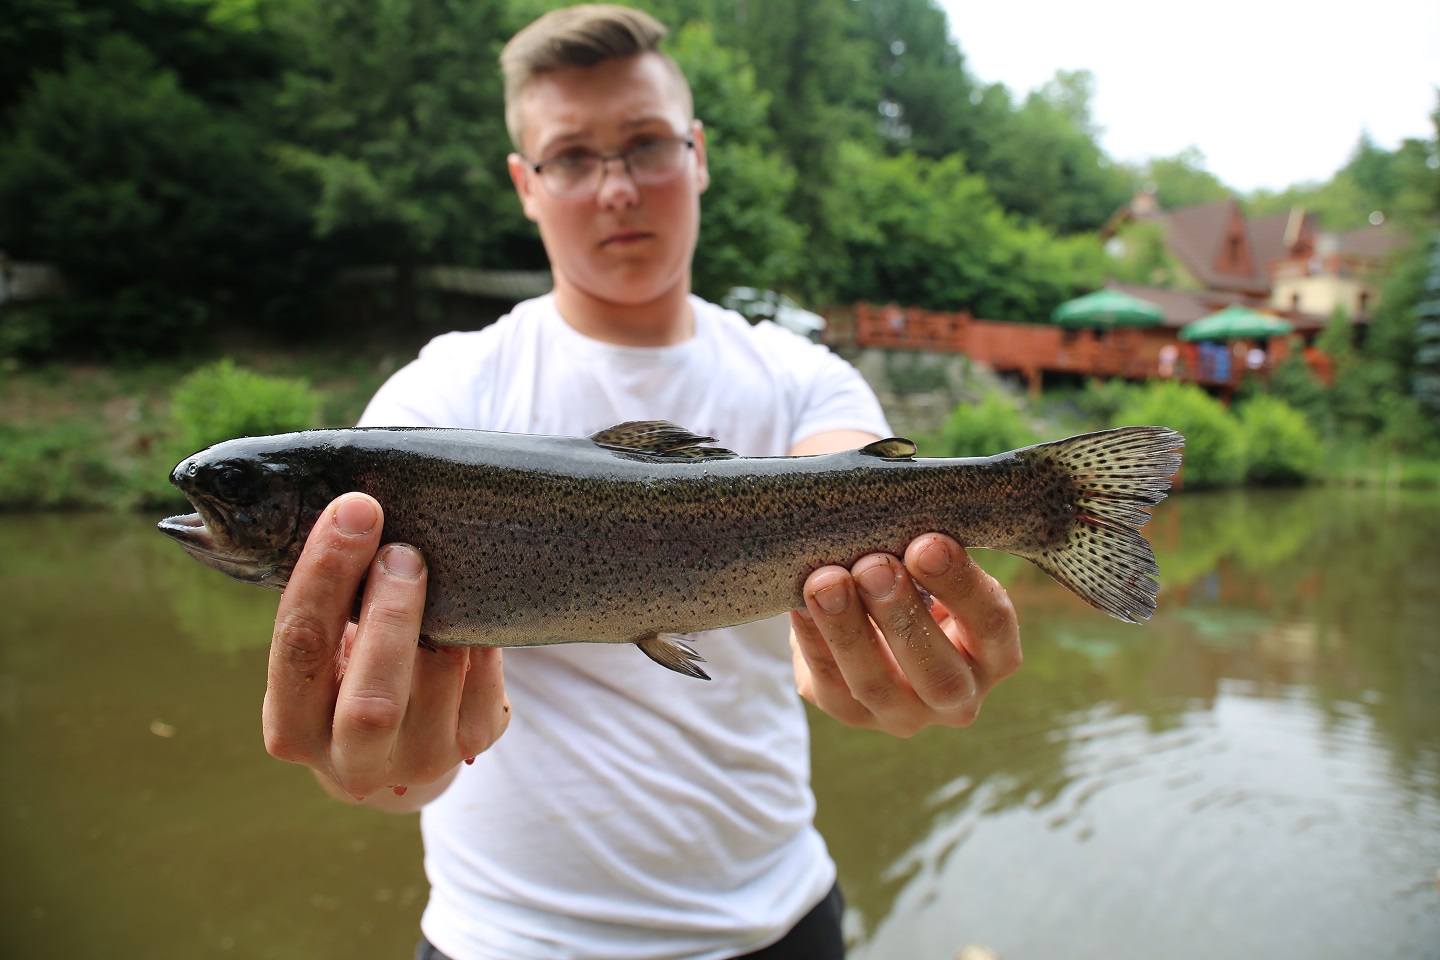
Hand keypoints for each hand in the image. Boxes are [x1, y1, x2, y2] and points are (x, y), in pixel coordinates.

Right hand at [261, 493, 509, 807]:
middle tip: (405, 550)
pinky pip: (486, 677)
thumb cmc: (349, 667)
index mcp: (291, 728)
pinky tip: (471, 606)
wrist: (397, 743)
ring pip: (440, 676)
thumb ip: (331, 599)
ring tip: (438, 569)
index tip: (354, 509)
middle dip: (393, 613)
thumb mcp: (324, 646)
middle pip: (372, 698)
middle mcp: (351, 762)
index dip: (325, 574)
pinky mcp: (472, 745)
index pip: (299, 648)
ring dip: (444, 615)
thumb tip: (359, 505)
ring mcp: (417, 760)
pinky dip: (480, 634)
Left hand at [789, 534, 1020, 736]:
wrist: (872, 615)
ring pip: (876, 685)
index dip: (961, 585)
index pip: (992, 626)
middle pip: (938, 673)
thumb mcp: (933, 568)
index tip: (928, 543)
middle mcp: (957, 697)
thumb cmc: (916, 578)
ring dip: (848, 630)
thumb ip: (927, 552)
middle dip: (902, 616)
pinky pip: (827, 683)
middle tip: (874, 566)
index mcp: (993, 654)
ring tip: (826, 581)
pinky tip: (798, 601)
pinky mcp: (851, 714)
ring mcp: (903, 715)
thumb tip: (895, 518)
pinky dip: (812, 639)